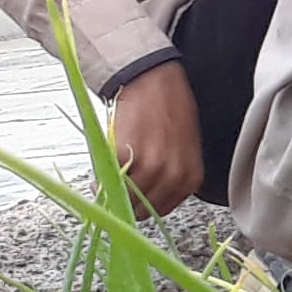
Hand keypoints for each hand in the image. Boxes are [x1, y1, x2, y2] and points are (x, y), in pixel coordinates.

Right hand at [108, 61, 203, 213]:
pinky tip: (106, 162)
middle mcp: (172, 177)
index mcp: (189, 178)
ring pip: (122, 197)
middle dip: (125, 201)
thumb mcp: (183, 149)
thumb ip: (171, 176)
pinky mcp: (123, 156)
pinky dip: (101, 174)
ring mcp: (148, 168)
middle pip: (140, 209)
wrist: (154, 82)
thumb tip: (149, 196)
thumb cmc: (170, 109)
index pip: (160, 210)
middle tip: (116, 187)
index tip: (131, 199)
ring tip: (109, 174)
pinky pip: (107, 178)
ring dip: (111, 189)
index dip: (142, 205)